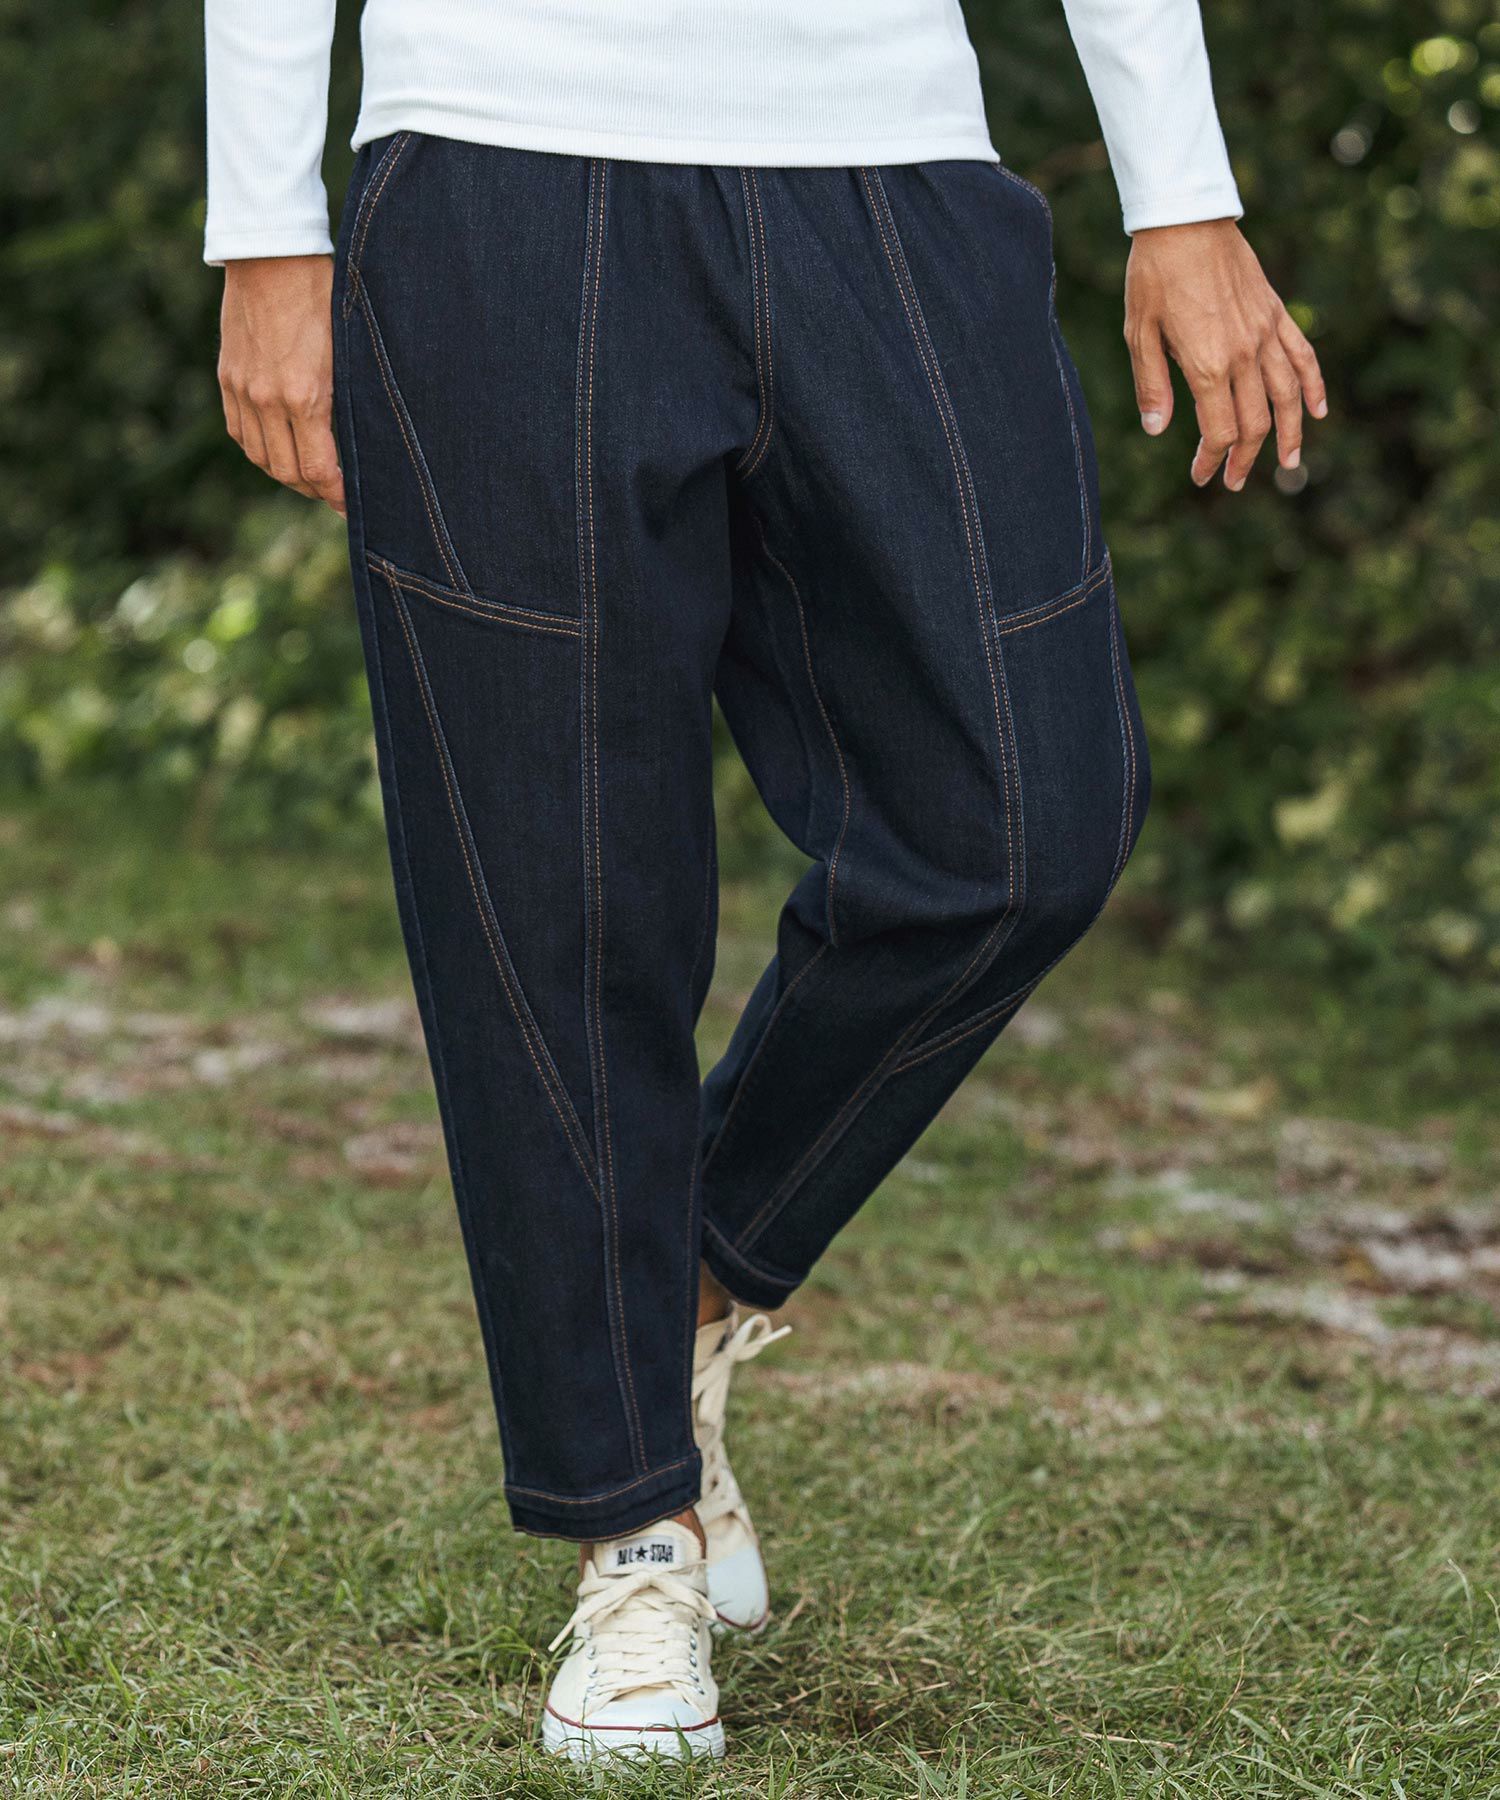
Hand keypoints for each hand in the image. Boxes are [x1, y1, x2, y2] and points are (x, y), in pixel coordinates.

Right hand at [218, 255, 344, 516]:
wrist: (272, 254)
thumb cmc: (323, 295)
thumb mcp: (347, 352)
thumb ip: (346, 400)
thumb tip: (356, 444)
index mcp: (304, 396)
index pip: (318, 471)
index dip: (336, 494)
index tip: (351, 504)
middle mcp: (267, 399)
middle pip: (288, 472)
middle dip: (314, 489)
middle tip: (334, 492)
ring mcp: (242, 390)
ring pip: (261, 458)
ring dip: (286, 474)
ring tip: (309, 474)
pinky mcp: (227, 378)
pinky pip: (240, 433)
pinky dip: (260, 450)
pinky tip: (279, 448)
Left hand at [1124, 219, 1325, 491]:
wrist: (1185, 219)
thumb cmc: (1153, 276)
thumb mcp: (1138, 334)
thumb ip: (1151, 385)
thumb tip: (1158, 432)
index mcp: (1207, 364)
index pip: (1219, 430)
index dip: (1212, 460)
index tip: (1202, 476)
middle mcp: (1243, 353)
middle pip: (1254, 422)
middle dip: (1245, 458)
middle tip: (1234, 481)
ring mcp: (1264, 333)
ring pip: (1287, 396)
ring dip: (1290, 434)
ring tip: (1290, 463)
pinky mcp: (1274, 313)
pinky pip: (1303, 355)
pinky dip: (1313, 385)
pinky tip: (1318, 410)